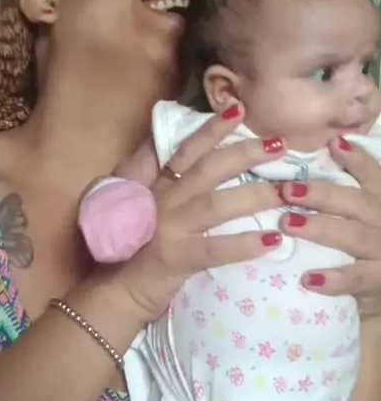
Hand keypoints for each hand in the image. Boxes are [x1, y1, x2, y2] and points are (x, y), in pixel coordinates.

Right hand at [116, 105, 284, 322]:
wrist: (114, 290)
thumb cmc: (128, 248)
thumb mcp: (135, 204)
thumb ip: (151, 177)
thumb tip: (170, 149)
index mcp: (157, 185)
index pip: (186, 149)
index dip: (212, 127)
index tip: (239, 109)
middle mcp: (163, 199)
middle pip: (210, 168)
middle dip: (247, 153)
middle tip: (281, 144)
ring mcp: (169, 227)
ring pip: (218, 204)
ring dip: (256, 195)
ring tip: (287, 192)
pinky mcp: (176, 257)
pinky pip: (215, 248)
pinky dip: (245, 244)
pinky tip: (273, 241)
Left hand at [279, 136, 380, 312]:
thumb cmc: (369, 249)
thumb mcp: (364, 217)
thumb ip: (343, 196)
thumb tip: (311, 161)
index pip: (374, 176)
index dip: (357, 159)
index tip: (334, 142)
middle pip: (358, 203)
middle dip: (323, 194)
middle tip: (287, 190)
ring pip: (354, 236)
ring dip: (321, 228)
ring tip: (288, 223)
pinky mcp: (379, 282)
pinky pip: (356, 278)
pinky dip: (334, 279)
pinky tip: (308, 278)